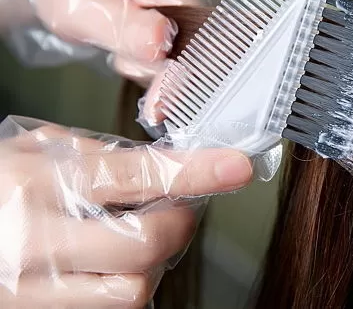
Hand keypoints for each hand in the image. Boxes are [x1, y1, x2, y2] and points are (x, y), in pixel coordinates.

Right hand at [0, 116, 251, 307]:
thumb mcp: (30, 150)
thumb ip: (95, 154)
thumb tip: (161, 165)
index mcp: (37, 181)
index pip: (138, 175)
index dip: (197, 171)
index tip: (235, 165)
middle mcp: (35, 239)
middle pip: (146, 245)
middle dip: (180, 225)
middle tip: (179, 208)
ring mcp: (32, 287)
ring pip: (132, 290)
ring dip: (154, 263)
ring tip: (141, 236)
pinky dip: (125, 284)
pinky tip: (112, 261)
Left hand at [21, 0, 203, 85]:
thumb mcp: (77, 5)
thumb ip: (123, 26)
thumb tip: (164, 44)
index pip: (196, 30)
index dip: (178, 70)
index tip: (155, 105)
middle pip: (199, 47)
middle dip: (160, 69)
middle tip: (120, 59)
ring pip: (193, 56)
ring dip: (155, 67)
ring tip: (121, 45)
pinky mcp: (193, 16)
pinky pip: (187, 55)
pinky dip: (159, 63)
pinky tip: (136, 47)